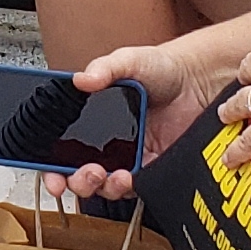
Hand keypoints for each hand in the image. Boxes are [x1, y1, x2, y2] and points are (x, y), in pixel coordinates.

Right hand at [60, 37, 224, 202]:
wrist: (199, 77)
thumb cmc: (162, 67)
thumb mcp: (128, 61)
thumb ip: (104, 68)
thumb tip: (82, 79)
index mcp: (94, 119)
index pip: (63, 150)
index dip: (52, 167)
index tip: (51, 176)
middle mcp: (108, 142)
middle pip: (80, 174)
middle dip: (74, 182)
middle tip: (81, 173)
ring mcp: (130, 156)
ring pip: (105, 186)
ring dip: (98, 187)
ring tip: (102, 175)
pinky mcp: (153, 166)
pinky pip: (135, 186)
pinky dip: (126, 187)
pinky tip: (126, 177)